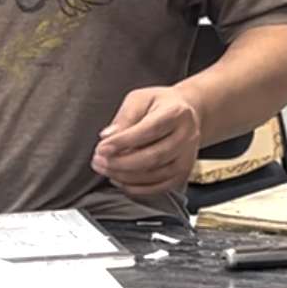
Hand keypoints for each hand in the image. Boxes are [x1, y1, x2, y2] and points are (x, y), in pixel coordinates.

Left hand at [91, 85, 204, 199]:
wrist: (188, 114)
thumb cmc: (159, 104)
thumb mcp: (139, 99)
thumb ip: (124, 117)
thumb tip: (107, 136)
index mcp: (176, 113)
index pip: (150, 130)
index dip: (124, 142)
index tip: (102, 147)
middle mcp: (187, 137)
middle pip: (154, 156)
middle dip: (121, 162)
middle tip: (98, 161)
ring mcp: (187, 158)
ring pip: (156, 174)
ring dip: (126, 176)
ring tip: (105, 169)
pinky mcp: (183, 173)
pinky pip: (160, 187)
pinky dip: (137, 188)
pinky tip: (119, 180)